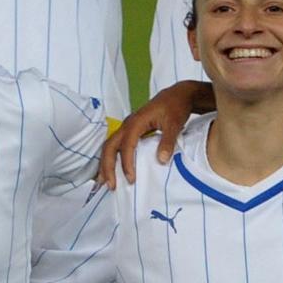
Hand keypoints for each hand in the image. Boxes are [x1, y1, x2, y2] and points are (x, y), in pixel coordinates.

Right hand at [98, 81, 213, 186]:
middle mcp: (127, 124)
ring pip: (109, 147)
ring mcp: (126, 127)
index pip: (127, 145)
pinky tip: (111, 172)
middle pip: (110, 146)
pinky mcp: (130, 131)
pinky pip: (115, 146)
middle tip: (111, 186)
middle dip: (108, 166)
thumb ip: (167, 142)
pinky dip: (111, 160)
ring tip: (105, 183)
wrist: (177, 95)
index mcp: (136, 122)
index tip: (131, 179)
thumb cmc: (175, 108)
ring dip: (106, 165)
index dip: (127, 163)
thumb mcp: (174, 124)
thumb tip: (161, 161)